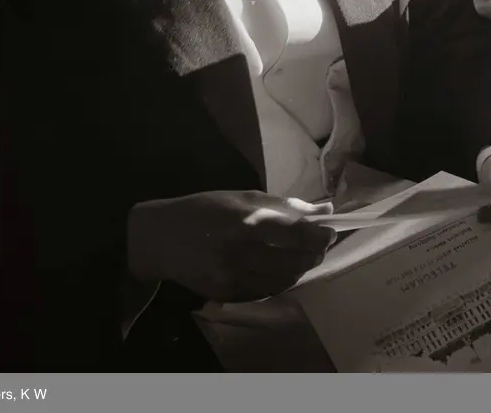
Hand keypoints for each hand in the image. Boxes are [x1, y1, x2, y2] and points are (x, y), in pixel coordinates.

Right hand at [126, 191, 337, 303]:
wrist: (160, 238)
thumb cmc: (205, 209)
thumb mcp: (244, 197)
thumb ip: (285, 206)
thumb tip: (324, 210)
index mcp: (248, 221)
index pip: (299, 235)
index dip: (321, 236)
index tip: (330, 231)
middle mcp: (242, 253)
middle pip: (296, 261)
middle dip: (315, 253)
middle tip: (320, 244)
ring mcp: (234, 278)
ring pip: (285, 280)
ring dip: (301, 268)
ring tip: (303, 255)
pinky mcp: (227, 294)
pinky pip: (267, 291)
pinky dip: (282, 280)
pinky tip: (282, 268)